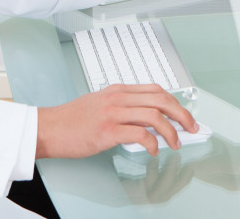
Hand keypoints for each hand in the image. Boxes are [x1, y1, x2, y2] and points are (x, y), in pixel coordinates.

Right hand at [36, 84, 196, 158]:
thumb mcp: (100, 103)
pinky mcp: (107, 131)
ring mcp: (113, 113)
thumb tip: (146, 120)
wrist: (49, 127)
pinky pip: (139, 135)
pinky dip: (152, 144)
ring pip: (154, 116)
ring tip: (175, 143)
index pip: (155, 90)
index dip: (175, 102)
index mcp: (117, 90)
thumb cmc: (71, 119)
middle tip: (190, 127)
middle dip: (181, 114)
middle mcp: (118, 98)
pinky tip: (153, 151)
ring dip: (170, 131)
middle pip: (161, 99)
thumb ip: (121, 106)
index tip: (184, 115)